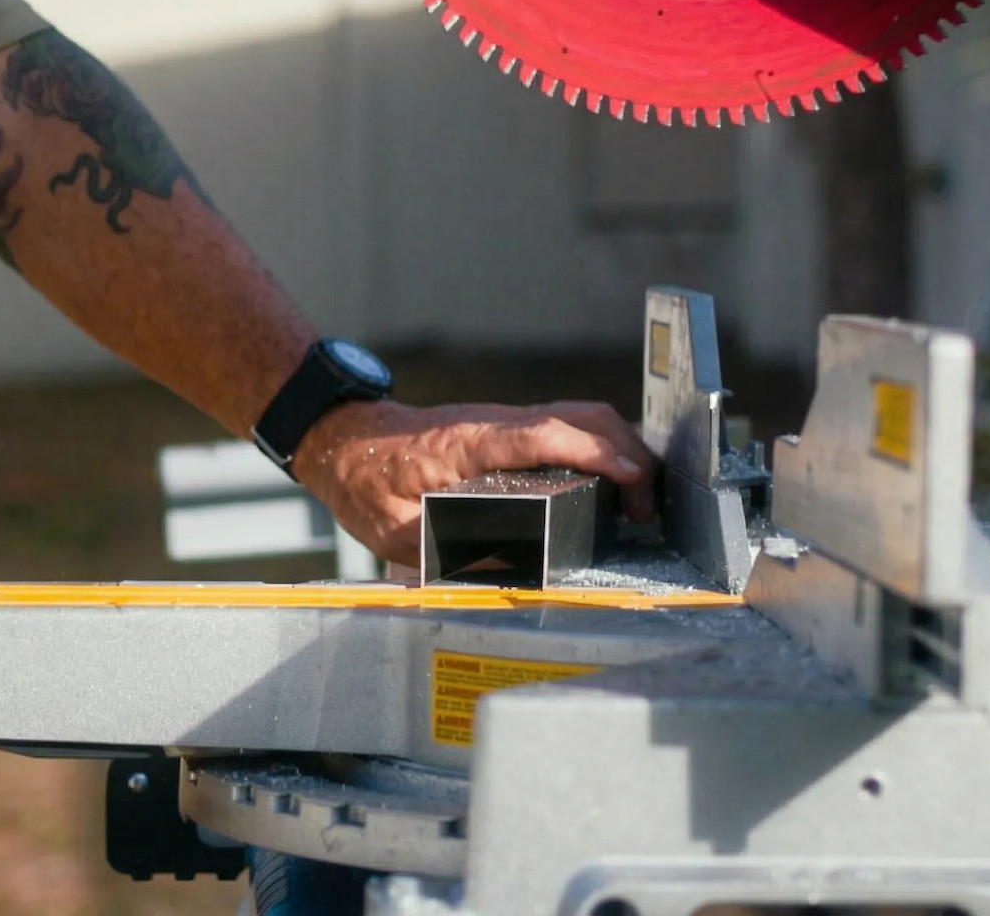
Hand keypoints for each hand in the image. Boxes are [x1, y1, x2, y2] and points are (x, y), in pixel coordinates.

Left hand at [291, 399, 656, 566]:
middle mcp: (495, 424)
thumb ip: (446, 553)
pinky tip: (609, 484)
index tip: (631, 476)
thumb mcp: (397, 531)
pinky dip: (599, 448)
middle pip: (580, 416)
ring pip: (579, 416)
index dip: (594, 452)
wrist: (345, 440)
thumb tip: (508, 573)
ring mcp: (504, 422)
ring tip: (637, 503)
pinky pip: (566, 427)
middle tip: (644, 509)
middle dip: (627, 453)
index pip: (545, 435)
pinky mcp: (508, 429)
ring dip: (619, 449)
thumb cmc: (365, 481)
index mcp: (469, 443)